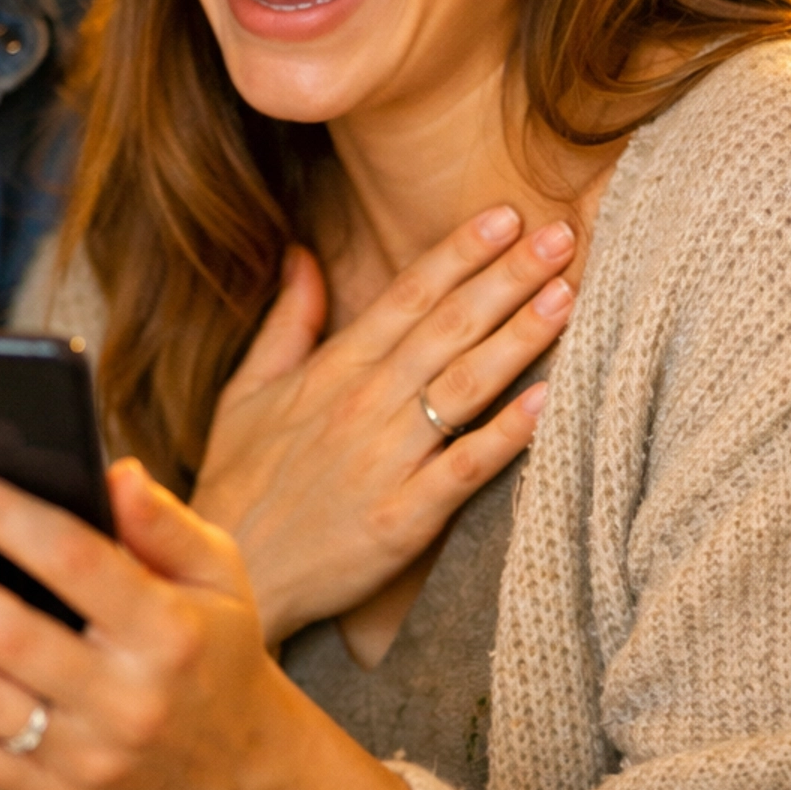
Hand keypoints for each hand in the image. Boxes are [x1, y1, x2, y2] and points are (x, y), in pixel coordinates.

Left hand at [0, 459, 409, 789]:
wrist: (232, 775)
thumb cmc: (213, 649)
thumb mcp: (218, 574)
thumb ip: (164, 521)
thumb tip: (113, 471)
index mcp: (169, 632)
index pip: (76, 562)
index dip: (3, 516)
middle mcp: (128, 701)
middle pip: (10, 634)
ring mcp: (86, 759)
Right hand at [192, 205, 574, 641]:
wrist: (223, 573)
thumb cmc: (237, 483)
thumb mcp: (244, 391)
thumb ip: (285, 321)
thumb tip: (301, 255)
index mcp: (332, 369)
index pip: (406, 295)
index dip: (459, 252)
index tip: (506, 215)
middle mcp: (363, 404)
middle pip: (447, 326)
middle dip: (508, 276)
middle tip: (561, 236)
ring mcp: (385, 460)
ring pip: (465, 385)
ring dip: (520, 337)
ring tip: (567, 295)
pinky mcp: (403, 518)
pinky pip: (466, 468)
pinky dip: (509, 434)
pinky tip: (551, 401)